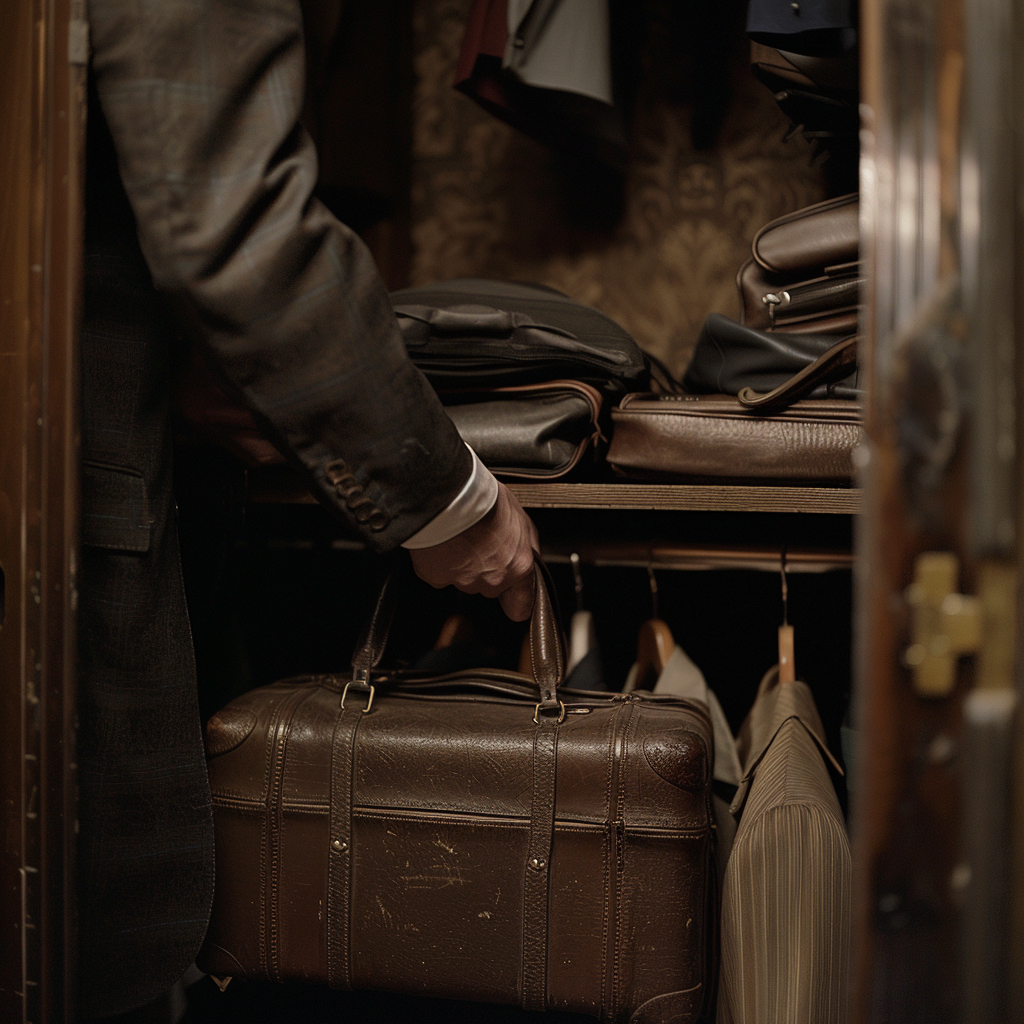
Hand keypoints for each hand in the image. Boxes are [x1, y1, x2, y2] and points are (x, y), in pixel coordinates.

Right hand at [409, 483, 538, 620]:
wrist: (450, 495)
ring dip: (463, 564)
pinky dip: (440, 562)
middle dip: (486, 570)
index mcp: (517, 566)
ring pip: (465, 580)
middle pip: (490, 587)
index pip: (521, 606)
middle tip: (480, 544)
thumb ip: (526, 543)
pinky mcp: (437, 577)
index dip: (516, 601)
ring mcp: (463, 581)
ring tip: (460, 538)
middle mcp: (492, 579)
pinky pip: (440, 574)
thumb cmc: (485, 500)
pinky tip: (443, 543)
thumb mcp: (520, 518)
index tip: (513, 599)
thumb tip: (531, 553)